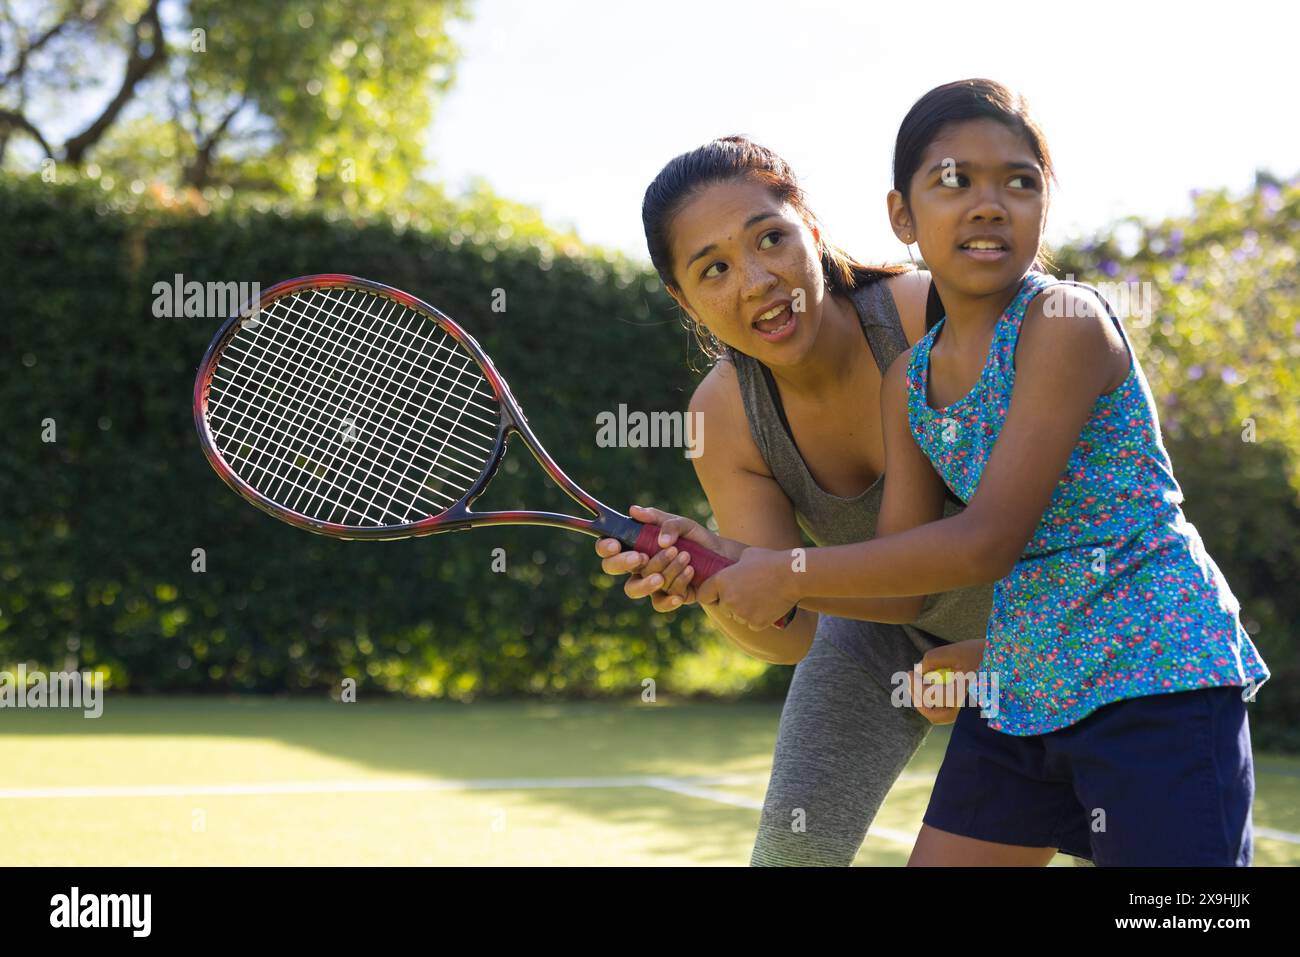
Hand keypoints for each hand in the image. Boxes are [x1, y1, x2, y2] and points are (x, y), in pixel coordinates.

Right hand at [594, 505, 744, 613]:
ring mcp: (650, 583)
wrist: (723, 560)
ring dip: (658, 571)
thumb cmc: (697, 539)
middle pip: (611, 568)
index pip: (608, 547)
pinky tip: (683, 590)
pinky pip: (659, 602)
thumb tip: (635, 512)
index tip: (617, 544)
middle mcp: (637, 566)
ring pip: (635, 586)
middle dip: (623, 562)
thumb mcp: (682, 523)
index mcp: (635, 544)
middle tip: (641, 556)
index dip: (606, 547)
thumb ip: (659, 519)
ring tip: (684, 557)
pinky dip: (670, 596)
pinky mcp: (666, 597)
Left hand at [694, 546, 799, 630]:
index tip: (717, 594)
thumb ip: (733, 566)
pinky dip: (758, 619)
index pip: (703, 595)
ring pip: (738, 618)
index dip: (710, 594)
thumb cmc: (770, 561)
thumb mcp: (746, 556)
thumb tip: (730, 567)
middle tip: (747, 594)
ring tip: (760, 597)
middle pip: (722, 608)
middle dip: (730, 604)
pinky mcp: (756, 623)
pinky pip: (752, 624)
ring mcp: (741, 613)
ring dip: (745, 612)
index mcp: (721, 581)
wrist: (792, 575)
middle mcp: (728, 599)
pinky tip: (768, 606)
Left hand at [905, 639, 986, 724]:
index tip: (909, 672)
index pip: (929, 697)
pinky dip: (941, 702)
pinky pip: (953, 712)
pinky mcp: (977, 712)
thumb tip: (919, 669)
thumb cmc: (987, 654)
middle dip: (918, 698)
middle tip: (911, 681)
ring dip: (928, 703)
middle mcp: (968, 712)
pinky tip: (939, 685)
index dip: (915, 685)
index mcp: (962, 697)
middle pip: (934, 715)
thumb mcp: (958, 651)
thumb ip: (934, 659)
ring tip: (923, 683)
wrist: (1019, 662)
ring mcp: (973, 715)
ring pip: (943, 717)